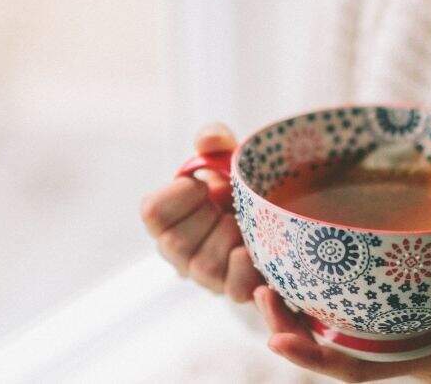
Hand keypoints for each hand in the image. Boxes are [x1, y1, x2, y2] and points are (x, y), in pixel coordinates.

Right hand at [139, 122, 263, 301]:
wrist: (278, 211)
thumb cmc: (238, 184)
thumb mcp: (226, 156)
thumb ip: (214, 140)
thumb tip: (209, 140)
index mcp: (168, 218)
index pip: (152, 213)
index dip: (179, 195)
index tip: (201, 184)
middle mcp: (179, 253)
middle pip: (176, 243)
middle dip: (207, 216)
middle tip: (227, 204)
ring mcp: (207, 277)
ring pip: (206, 266)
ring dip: (231, 237)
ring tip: (245, 223)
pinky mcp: (236, 290)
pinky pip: (236, 290)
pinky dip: (248, 270)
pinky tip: (255, 253)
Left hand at [253, 234, 430, 382]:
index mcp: (416, 357)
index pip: (358, 368)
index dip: (316, 356)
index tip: (276, 341)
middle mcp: (394, 349)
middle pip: (327, 349)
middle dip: (287, 326)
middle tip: (259, 291)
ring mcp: (391, 336)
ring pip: (329, 331)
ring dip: (292, 310)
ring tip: (262, 280)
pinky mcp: (393, 319)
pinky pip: (347, 313)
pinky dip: (317, 297)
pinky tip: (295, 271)